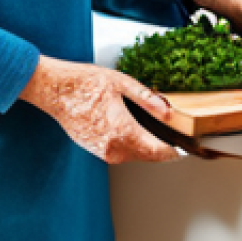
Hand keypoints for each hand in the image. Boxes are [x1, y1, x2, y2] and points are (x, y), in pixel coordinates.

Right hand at [19, 56, 180, 163]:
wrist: (56, 91)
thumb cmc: (86, 84)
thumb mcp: (122, 84)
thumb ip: (148, 101)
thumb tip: (169, 113)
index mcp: (124, 131)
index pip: (158, 152)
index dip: (175, 151)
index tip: (185, 147)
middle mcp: (114, 147)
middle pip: (148, 156)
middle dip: (162, 148)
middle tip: (173, 136)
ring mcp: (103, 151)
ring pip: (134, 155)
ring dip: (145, 146)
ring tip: (152, 129)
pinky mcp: (95, 150)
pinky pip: (119, 153)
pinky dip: (129, 145)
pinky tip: (130, 128)